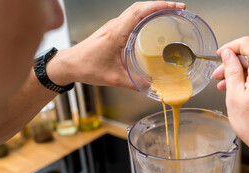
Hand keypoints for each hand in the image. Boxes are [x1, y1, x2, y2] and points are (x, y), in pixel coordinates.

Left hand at [48, 1, 185, 88]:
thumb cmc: (86, 67)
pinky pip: (131, 16)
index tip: (174, 6)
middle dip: (161, 4)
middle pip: (140, 6)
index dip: (159, 6)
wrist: (69, 64)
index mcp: (116, 33)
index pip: (140, 11)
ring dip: (153, 7)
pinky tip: (152, 21)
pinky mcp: (113, 29)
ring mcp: (113, 26)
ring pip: (136, 9)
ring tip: (169, 11)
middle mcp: (115, 25)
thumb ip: (135, 84)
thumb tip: (152, 88)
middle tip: (178, 8)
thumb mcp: (113, 78)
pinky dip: (145, 14)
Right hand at [213, 36, 248, 157]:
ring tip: (226, 88)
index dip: (230, 46)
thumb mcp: (235, 95)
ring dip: (240, 75)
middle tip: (218, 77)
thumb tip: (228, 54)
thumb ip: (232, 70)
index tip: (220, 55)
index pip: (247, 43)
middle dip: (233, 65)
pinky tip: (240, 94)